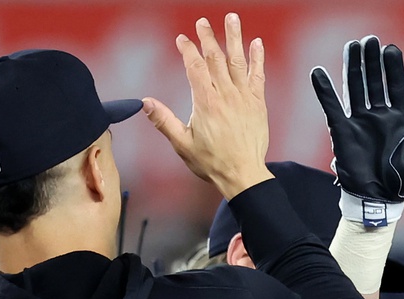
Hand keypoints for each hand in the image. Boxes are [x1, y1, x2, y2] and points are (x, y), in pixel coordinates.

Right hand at [140, 14, 273, 201]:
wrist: (243, 175)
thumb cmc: (212, 162)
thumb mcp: (182, 144)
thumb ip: (164, 121)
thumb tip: (146, 102)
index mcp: (205, 102)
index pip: (194, 66)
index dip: (188, 50)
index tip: (182, 39)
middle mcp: (225, 95)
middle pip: (215, 58)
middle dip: (208, 37)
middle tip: (203, 22)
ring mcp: (243, 97)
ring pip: (237, 61)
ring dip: (234, 38)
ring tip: (232, 18)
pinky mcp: (258, 103)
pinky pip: (258, 76)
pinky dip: (257, 59)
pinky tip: (257, 43)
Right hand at [311, 36, 403, 211]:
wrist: (379, 200)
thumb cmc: (402, 182)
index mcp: (399, 120)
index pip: (396, 86)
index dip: (393, 68)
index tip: (391, 48)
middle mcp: (379, 116)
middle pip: (375, 81)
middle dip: (372, 61)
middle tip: (369, 40)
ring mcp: (360, 122)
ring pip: (356, 88)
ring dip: (353, 68)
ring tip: (352, 45)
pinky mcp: (342, 131)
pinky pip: (332, 107)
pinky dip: (324, 91)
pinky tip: (318, 72)